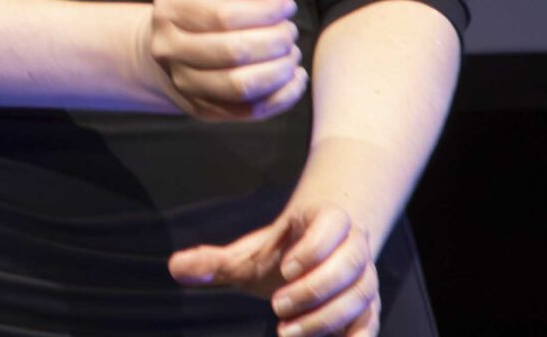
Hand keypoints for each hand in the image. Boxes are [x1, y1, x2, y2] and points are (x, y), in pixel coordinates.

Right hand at [139, 0, 310, 122]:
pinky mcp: (203, 109)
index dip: (267, 12)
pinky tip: (294, 76)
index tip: (287, 5)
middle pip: (234, 52)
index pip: (225, 16)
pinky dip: (283, 96)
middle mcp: (169, 47)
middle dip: (276, 41)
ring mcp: (183, 83)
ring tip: (291, 53)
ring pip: (240, 86)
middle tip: (290, 31)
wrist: (175, 48)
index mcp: (172, 7)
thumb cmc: (213, 7)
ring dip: (279, 69)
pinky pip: (250, 111)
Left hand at [171, 199, 379, 336]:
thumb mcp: (248, 255)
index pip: (333, 223)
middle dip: (315, 289)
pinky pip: (371, 323)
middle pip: (349, 264)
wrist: (315, 258)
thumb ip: (215, 261)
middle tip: (277, 307)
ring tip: (288, 332)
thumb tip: (175, 267)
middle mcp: (352, 247)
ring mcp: (365, 278)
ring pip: (360, 296)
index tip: (285, 268)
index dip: (314, 245)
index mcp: (325, 221)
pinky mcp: (369, 308)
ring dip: (326, 318)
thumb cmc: (280, 254)